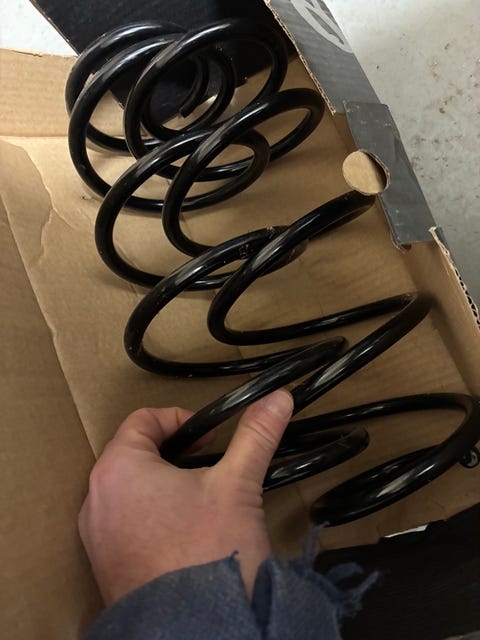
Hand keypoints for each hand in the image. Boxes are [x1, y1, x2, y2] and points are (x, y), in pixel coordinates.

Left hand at [78, 389, 293, 604]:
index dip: (180, 420)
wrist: (198, 632)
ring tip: (199, 502)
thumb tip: (276, 399)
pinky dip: (151, 516)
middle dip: (173, 454)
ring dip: (162, 485)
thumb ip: (256, 435)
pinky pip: (124, 522)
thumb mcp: (237, 485)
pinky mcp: (106, 565)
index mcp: (119, 469)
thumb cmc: (208, 556)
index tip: (209, 438)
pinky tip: (185, 535)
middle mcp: (96, 500)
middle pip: (133, 453)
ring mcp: (96, 536)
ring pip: (129, 489)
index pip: (142, 419)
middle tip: (207, 466)